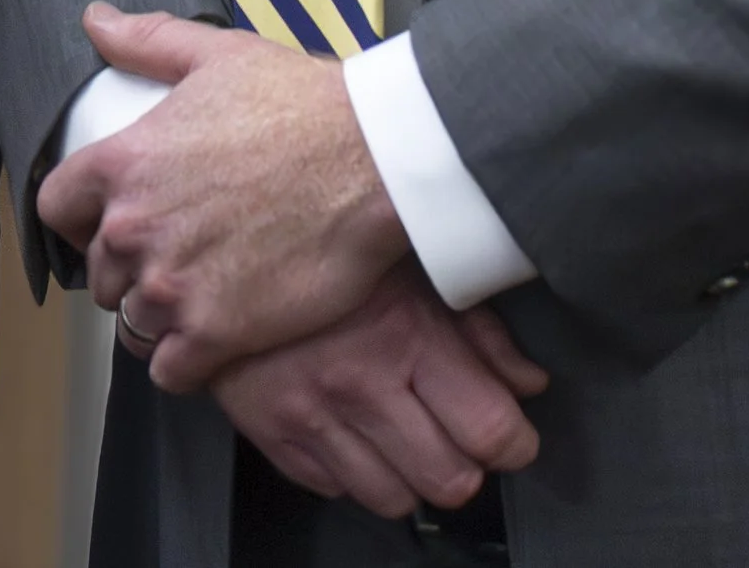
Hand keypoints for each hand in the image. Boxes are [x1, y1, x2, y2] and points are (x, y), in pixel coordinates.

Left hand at [36, 4, 405, 389]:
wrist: (373, 159)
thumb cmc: (299, 103)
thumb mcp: (216, 55)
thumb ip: (146, 41)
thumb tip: (94, 20)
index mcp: (123, 163)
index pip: (55, 207)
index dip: (78, 216)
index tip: (108, 218)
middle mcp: (134, 229)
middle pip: (98, 272)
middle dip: (127, 267)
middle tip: (173, 255)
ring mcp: (171, 287)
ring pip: (132, 322)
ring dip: (158, 315)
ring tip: (199, 295)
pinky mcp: (215, 334)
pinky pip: (169, 370)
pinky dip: (186, 360)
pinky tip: (216, 335)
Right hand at [213, 260, 547, 518]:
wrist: (220, 247)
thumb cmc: (323, 249)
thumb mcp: (411, 269)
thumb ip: (479, 330)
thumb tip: (528, 382)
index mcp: (404, 334)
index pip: (492, 430)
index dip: (515, 441)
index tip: (511, 433)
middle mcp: (360, 383)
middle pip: (451, 480)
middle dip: (466, 464)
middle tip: (457, 434)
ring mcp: (313, 416)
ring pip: (395, 500)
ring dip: (410, 475)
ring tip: (404, 433)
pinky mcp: (275, 436)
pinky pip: (337, 491)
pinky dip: (354, 472)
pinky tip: (355, 428)